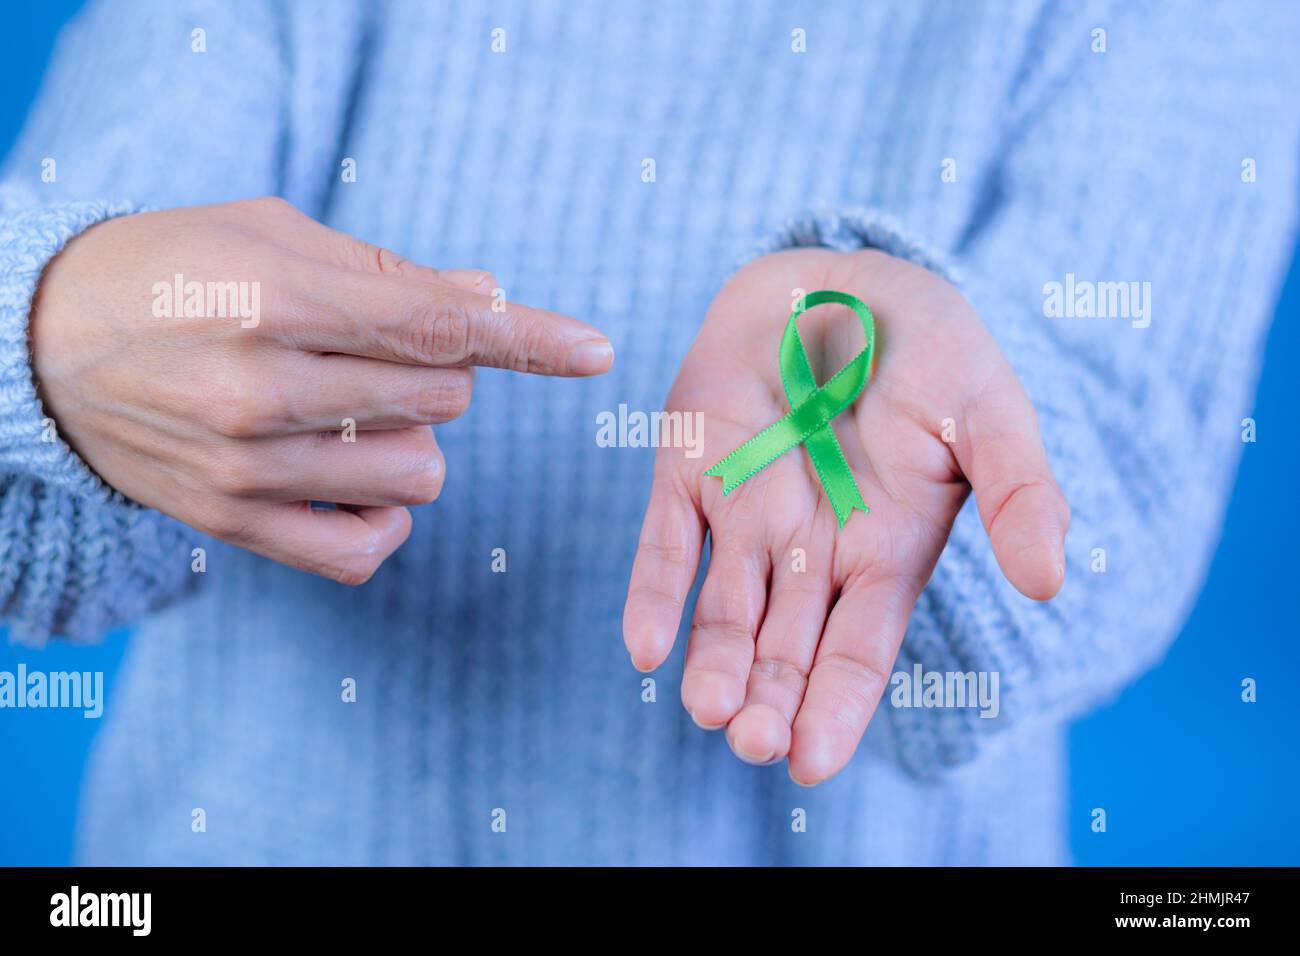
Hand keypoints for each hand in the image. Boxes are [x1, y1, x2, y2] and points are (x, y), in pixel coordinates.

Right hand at [30, 197, 612, 582]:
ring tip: (355, 414)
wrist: (41, 345)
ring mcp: (242, 467)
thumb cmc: (171, 270)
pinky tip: (353, 480)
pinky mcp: (231, 524)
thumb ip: (386, 271)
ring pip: (417, 475)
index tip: (595, 351)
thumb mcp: (269, 233)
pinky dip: (383, 517)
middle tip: (377, 354)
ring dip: (413, 441)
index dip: (527, 337)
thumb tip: (488, 299)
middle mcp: (258, 387)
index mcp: (273, 296)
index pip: (435, 324)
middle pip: (440, 399)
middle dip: (439, 372)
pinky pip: (365, 550)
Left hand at [623, 248, 1067, 783]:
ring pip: (724, 609)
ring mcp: (745, 513)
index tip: (810, 760)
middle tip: (752, 744)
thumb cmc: (926, 348)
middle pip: (785, 647)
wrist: (840, 276)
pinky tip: (645, 646)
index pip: (857, 651)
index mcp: (883, 551)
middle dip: (768, 699)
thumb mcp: (988, 411)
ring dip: (713, 663)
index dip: (836, 707)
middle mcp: (809, 550)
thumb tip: (1049, 582)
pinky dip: (653, 592)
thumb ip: (1019, 493)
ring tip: (708, 710)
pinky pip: (665, 543)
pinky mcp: (688, 470)